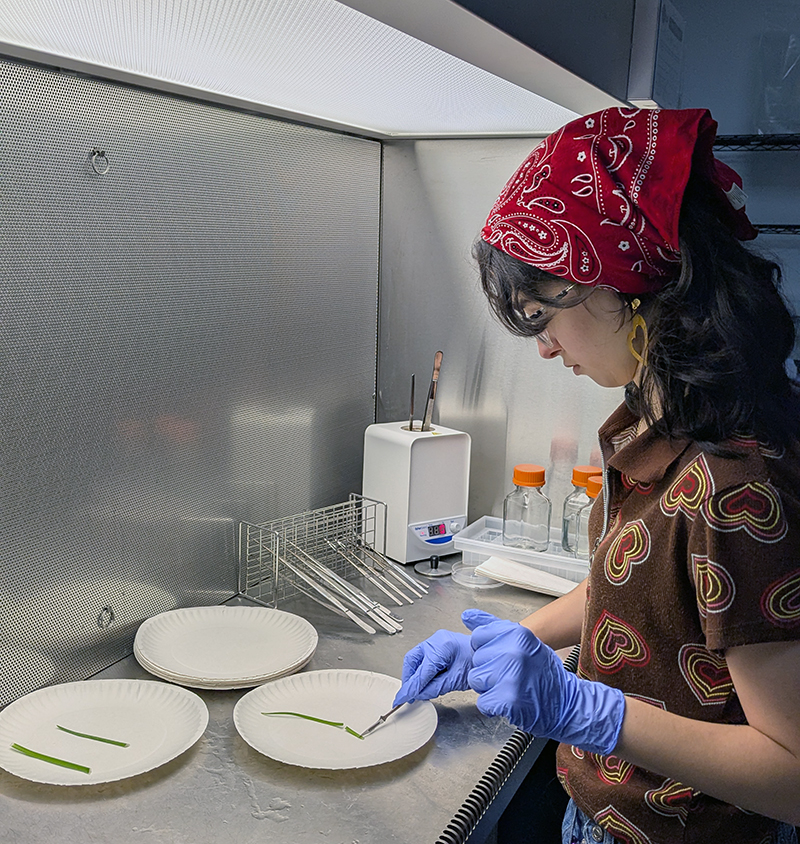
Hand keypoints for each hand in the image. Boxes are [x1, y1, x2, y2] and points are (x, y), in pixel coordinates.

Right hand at [392, 629, 473, 705]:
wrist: (486, 655)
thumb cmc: (476, 663)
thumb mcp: (456, 680)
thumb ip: (435, 688)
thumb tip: (419, 694)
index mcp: (442, 647)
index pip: (421, 671)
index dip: (410, 687)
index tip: (402, 698)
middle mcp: (436, 640)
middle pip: (412, 660)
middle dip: (409, 678)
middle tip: (408, 695)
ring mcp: (436, 641)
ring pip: (415, 658)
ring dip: (413, 675)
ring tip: (415, 690)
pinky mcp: (437, 645)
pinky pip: (422, 658)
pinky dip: (420, 670)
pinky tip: (423, 681)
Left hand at [463, 609, 624, 754]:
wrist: (567, 703)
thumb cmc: (543, 672)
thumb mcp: (522, 640)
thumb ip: (493, 626)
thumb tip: (467, 616)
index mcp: (517, 633)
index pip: (477, 637)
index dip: (488, 651)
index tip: (504, 657)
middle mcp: (514, 651)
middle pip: (476, 661)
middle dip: (488, 671)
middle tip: (511, 675)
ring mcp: (512, 675)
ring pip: (476, 680)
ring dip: (489, 689)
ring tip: (510, 688)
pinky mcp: (509, 700)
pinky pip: (483, 703)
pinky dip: (493, 707)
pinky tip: (510, 702)